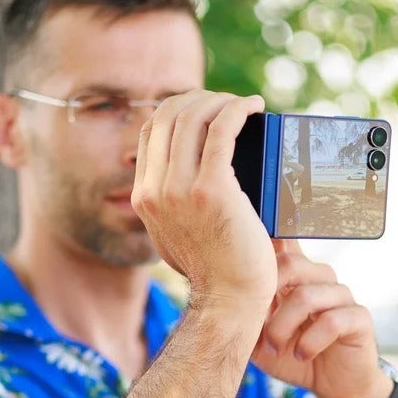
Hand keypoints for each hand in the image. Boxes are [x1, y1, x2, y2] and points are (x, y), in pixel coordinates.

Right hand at [132, 91, 276, 316]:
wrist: (229, 300)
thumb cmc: (217, 269)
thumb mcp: (177, 235)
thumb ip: (174, 206)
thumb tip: (188, 174)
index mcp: (144, 197)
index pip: (152, 130)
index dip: (180, 108)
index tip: (207, 107)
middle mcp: (155, 190)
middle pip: (169, 115)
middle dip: (201, 98)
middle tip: (229, 103)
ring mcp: (179, 190)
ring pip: (193, 116)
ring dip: (221, 100)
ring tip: (244, 105)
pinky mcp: (211, 190)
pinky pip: (221, 130)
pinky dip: (238, 110)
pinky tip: (254, 107)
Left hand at [251, 240, 392, 397]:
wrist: (332, 387)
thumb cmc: (293, 356)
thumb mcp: (260, 339)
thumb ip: (247, 317)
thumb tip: (226, 298)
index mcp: (295, 277)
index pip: (283, 242)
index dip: (267, 237)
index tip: (247, 243)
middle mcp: (320, 278)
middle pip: (290, 264)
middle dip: (266, 300)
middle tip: (260, 333)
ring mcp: (341, 295)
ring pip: (306, 296)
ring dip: (283, 328)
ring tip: (276, 349)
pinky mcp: (359, 317)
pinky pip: (332, 321)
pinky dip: (310, 342)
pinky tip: (302, 354)